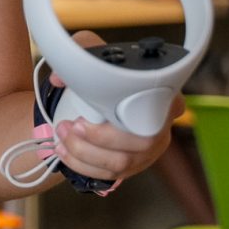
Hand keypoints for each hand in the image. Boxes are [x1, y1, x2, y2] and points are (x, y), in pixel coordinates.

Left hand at [48, 29, 175, 186]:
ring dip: (85, 152)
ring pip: (121, 163)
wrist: (97, 100)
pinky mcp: (131, 168)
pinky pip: (109, 175)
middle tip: (73, 124)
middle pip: (142, 142)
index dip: (149, 110)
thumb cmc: (105, 76)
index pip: (170, 106)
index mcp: (165, 97)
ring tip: (62, 134)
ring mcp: (149, 152)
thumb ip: (82, 52)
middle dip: (102, 138)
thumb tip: (59, 78)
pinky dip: (82, 165)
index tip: (110, 108)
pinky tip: (63, 150)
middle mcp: (162, 127)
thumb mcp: (96, 55)